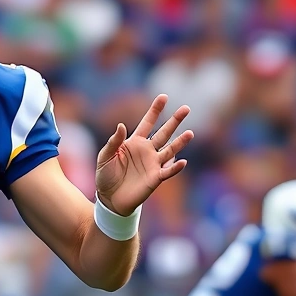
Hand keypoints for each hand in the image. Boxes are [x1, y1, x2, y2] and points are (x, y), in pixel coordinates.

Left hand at [95, 94, 193, 215]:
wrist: (109, 198)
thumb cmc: (106, 175)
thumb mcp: (105, 156)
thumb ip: (113, 141)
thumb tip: (121, 125)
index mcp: (134, 142)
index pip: (147, 123)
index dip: (155, 110)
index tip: (163, 97)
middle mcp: (147, 151)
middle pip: (164, 133)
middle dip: (175, 121)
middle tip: (186, 108)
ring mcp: (153, 164)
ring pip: (170, 150)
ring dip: (180, 142)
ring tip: (190, 133)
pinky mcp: (155, 178)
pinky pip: (168, 171)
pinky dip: (175, 167)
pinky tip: (182, 161)